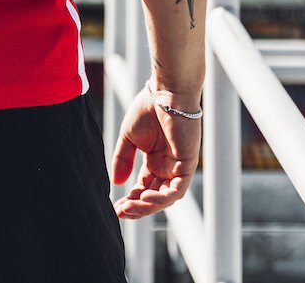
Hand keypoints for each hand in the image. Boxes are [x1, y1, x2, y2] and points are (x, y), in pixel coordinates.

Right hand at [109, 86, 199, 218]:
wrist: (166, 92)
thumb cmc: (148, 108)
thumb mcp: (128, 137)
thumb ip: (122, 159)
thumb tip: (117, 183)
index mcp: (155, 161)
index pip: (143, 188)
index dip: (131, 199)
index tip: (115, 207)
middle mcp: (167, 167)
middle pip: (154, 197)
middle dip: (137, 207)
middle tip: (120, 211)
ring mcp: (178, 168)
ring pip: (165, 198)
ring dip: (147, 206)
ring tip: (129, 206)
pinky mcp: (188, 165)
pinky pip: (177, 190)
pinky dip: (162, 197)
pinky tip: (145, 195)